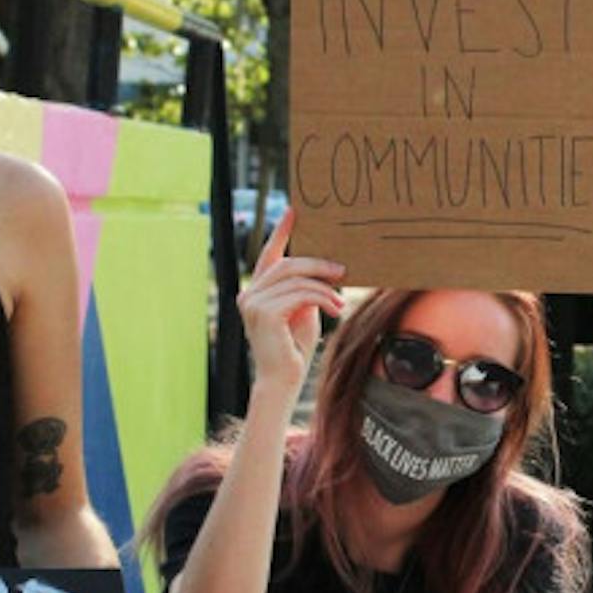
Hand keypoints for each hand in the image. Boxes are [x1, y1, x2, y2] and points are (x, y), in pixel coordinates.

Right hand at [240, 209, 345, 396]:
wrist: (282, 381)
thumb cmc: (294, 349)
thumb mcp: (303, 312)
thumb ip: (304, 289)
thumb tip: (324, 268)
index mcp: (257, 291)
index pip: (269, 255)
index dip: (282, 231)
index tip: (295, 211)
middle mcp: (249, 294)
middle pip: (287, 264)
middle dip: (317, 264)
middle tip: (343, 271)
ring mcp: (253, 303)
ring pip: (297, 279)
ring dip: (325, 287)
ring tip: (341, 302)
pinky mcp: (265, 313)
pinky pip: (300, 294)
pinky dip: (322, 299)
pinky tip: (336, 310)